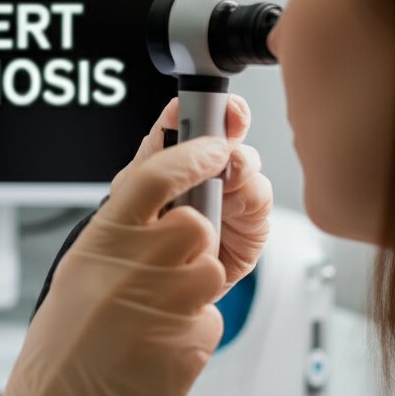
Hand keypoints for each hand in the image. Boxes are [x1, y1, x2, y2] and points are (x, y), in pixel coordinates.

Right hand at [0, 136, 230, 395]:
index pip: (153, 175)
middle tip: (172, 260)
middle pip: (195, 224)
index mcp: (95, 246)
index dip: (191, 152)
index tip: (215, 144)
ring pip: (210, 269)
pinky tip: (155, 348)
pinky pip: (208, 319)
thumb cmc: (57, 358)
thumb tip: (166, 206)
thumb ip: (119, 239)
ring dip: (195, 286)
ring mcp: (160, 309)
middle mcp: (127, 271)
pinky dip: (190, 330)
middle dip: (194, 237)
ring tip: (155, 314)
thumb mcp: (76, 279)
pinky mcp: (186, 348)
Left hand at [110, 95, 272, 288]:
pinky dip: (247, 205)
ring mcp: (233, 196)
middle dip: (231, 144)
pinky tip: (227, 214)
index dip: (221, 110)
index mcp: (183, 152)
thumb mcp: (133, 186)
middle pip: (235, 140)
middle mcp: (212, 171)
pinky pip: (260, 205)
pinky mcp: (250, 227)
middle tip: (222, 156)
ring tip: (216, 194)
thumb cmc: (134, 233)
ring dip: (238, 177)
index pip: (207, 117)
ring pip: (251, 169)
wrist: (144, 285)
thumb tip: (177, 110)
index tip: (227, 111)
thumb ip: (158, 148)